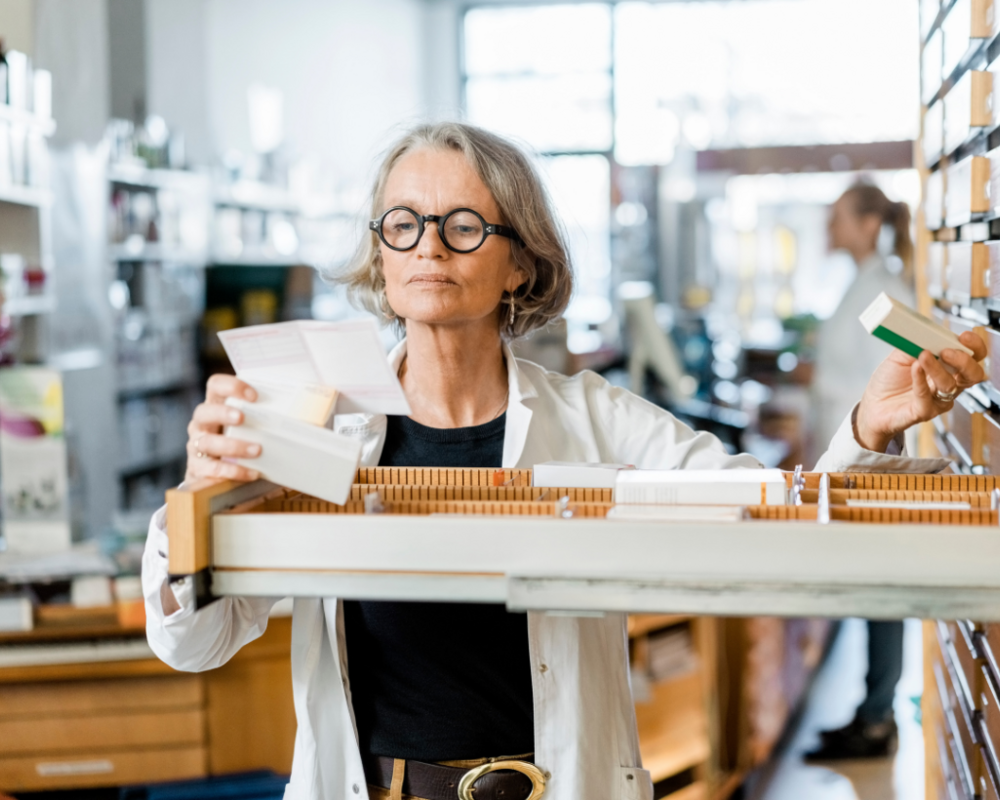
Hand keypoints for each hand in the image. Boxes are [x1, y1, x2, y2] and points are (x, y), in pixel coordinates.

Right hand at [185, 374, 262, 481]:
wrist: (217, 478)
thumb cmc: (240, 443)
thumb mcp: (250, 427)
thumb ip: (264, 417)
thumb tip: (303, 413)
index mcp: (215, 406)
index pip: (215, 386)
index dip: (231, 386)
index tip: (253, 395)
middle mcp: (202, 424)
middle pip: (204, 411)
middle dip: (223, 413)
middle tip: (241, 418)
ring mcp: (196, 446)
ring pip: (208, 442)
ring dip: (233, 446)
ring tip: (257, 450)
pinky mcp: (198, 468)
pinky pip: (213, 469)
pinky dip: (233, 471)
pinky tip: (252, 473)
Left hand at [855, 331, 986, 451]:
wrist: (872, 405)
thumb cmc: (889, 381)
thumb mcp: (900, 356)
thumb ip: (915, 344)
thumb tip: (926, 332)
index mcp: (948, 367)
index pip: (973, 356)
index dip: (974, 346)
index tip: (964, 336)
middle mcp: (948, 384)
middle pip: (973, 374)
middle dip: (964, 360)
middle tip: (946, 351)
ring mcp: (938, 400)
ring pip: (950, 385)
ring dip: (937, 368)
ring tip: (922, 356)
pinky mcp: (924, 411)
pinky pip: (927, 397)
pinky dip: (920, 380)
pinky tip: (914, 369)